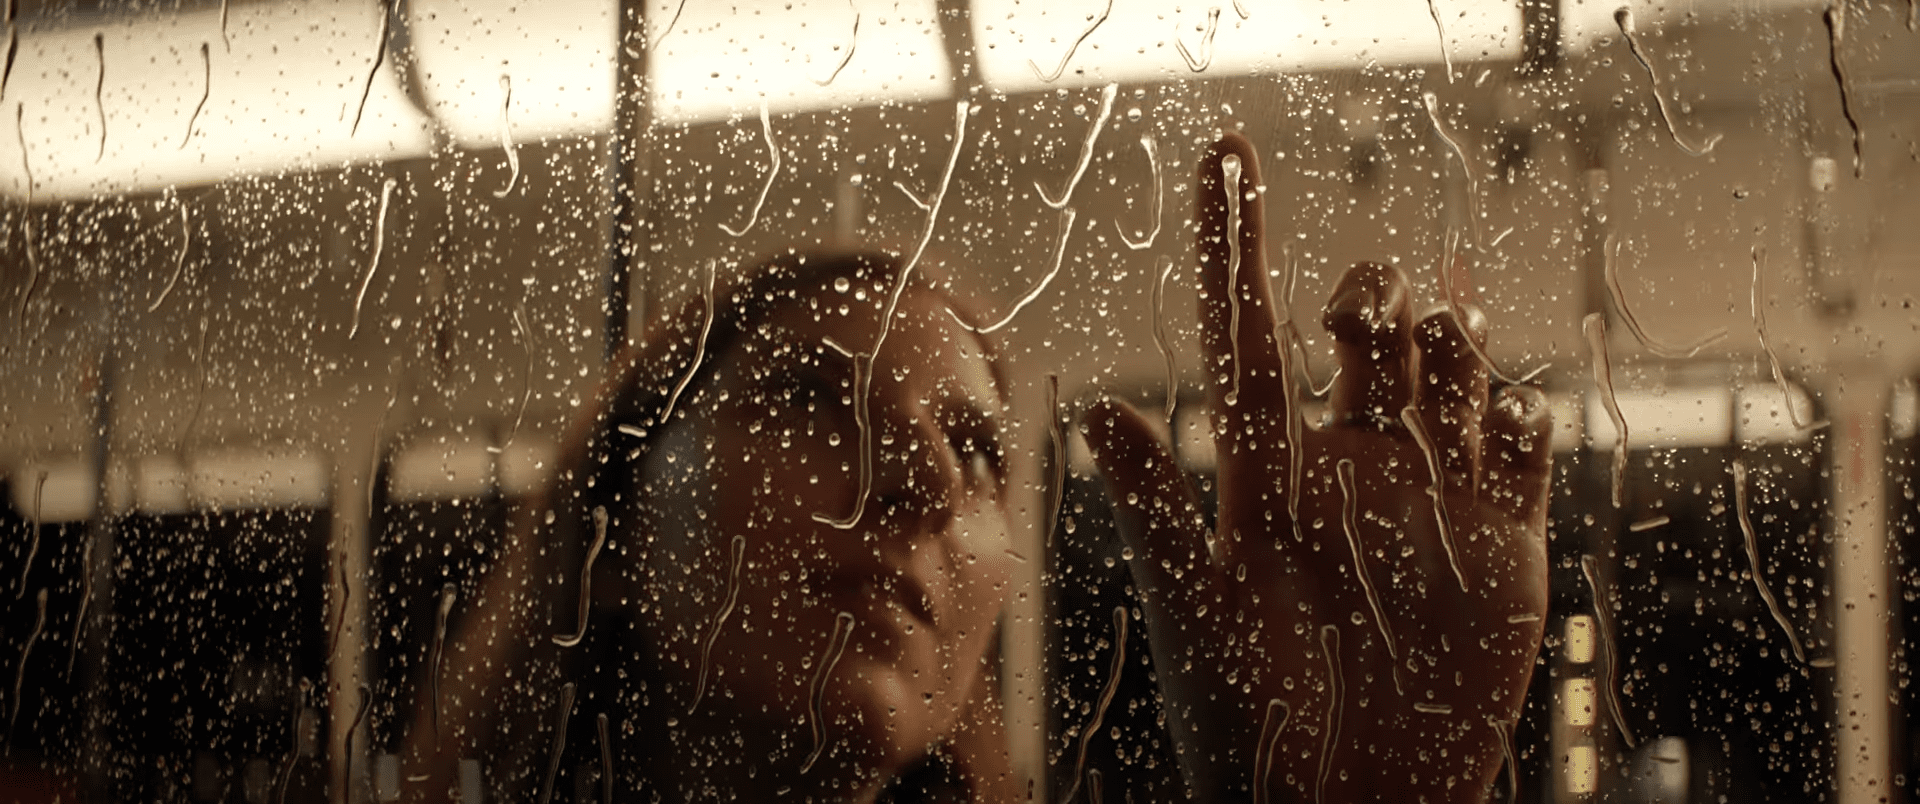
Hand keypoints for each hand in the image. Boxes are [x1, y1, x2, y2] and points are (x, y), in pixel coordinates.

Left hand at [1084, 133, 1551, 802]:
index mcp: (1265, 469)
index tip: (1227, 150)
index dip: (1236, 241)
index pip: (1248, 331)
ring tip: (1433, 353)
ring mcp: (1425, 493)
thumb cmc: (1255, 724)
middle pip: (1362, 327)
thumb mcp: (1200, 613)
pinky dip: (1520, 411)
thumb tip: (1096, 412)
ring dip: (1445, 330)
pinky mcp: (1498, 535)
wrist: (1353, 802)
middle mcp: (1344, 465)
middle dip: (1364, 287)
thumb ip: (1156, 511)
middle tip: (1359, 315)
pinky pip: (1523, 438)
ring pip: (1447, 361)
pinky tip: (1498, 429)